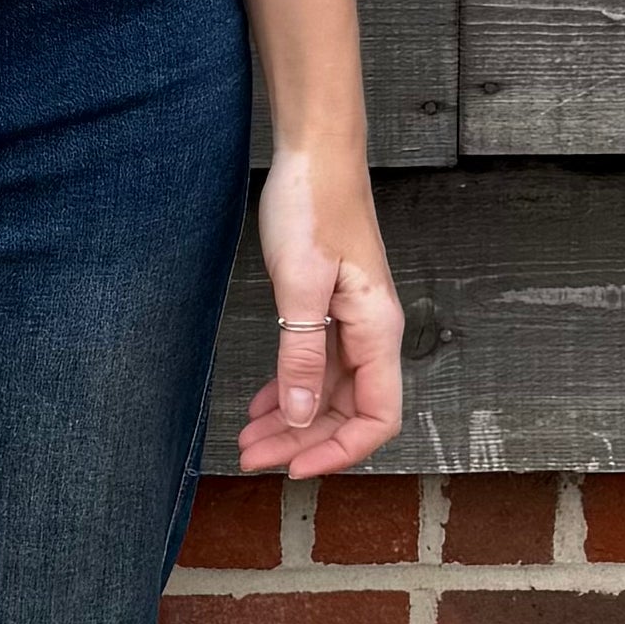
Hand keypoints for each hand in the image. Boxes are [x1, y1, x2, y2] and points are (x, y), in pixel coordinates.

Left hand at [238, 149, 403, 477]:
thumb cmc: (313, 206)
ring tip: (248, 441)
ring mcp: (351, 323)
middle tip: (250, 459)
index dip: (339, 451)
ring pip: (326, 392)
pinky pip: (315, 365)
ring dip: (291, 421)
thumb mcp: (300, 283)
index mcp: (376, 331)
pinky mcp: (329, 309)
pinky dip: (289, 389)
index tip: (293, 468)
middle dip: (301, 442)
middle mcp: (370, 334)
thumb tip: (302, 414)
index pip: (376, 417)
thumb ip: (302, 351)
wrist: (315, 155)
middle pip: (345, 412)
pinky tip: (262, 404)